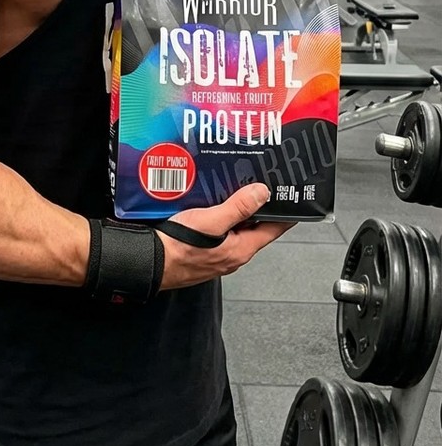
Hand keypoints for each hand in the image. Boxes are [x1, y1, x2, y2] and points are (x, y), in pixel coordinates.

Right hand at [159, 182, 293, 289]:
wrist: (149, 262)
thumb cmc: (177, 248)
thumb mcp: (211, 221)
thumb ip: (238, 208)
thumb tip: (262, 193)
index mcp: (241, 248)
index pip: (274, 229)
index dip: (287, 213)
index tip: (295, 198)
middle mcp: (232, 253)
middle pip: (255, 226)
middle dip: (260, 206)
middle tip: (263, 183)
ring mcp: (218, 252)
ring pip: (236, 227)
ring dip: (238, 209)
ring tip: (236, 187)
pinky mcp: (203, 249)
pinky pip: (219, 229)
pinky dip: (221, 214)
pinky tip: (212, 202)